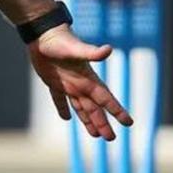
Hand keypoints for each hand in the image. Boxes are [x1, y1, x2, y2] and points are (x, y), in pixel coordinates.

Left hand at [28, 26, 133, 140]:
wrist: (43, 34)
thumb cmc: (60, 41)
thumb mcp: (76, 49)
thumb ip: (92, 52)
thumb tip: (109, 49)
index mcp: (88, 79)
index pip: (106, 99)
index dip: (117, 111)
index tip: (129, 123)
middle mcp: (80, 84)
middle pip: (94, 109)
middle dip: (103, 123)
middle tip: (111, 138)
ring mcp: (67, 83)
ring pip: (81, 107)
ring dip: (88, 120)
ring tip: (95, 135)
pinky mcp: (53, 81)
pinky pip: (59, 99)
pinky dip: (63, 108)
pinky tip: (66, 118)